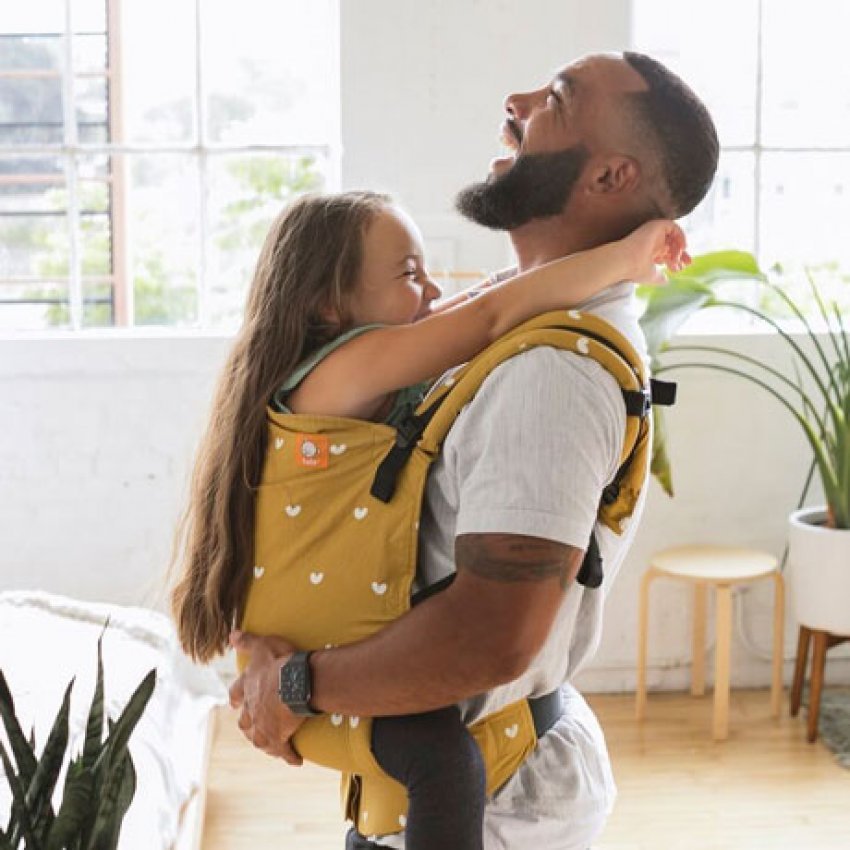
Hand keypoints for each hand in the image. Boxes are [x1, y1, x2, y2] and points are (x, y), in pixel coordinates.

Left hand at [228, 630, 305, 764]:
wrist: (293, 682)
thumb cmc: (279, 662)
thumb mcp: (262, 645)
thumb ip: (247, 641)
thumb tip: (231, 634)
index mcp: (248, 687)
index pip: (237, 693)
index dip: (236, 698)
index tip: (235, 704)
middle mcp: (252, 709)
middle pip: (245, 722)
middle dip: (248, 725)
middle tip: (253, 728)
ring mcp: (263, 726)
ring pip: (259, 739)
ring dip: (265, 742)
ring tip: (272, 746)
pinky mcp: (278, 738)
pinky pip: (283, 751)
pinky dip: (289, 756)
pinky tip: (296, 760)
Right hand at [623, 219, 690, 284]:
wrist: (626, 261)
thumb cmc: (636, 270)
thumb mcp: (651, 276)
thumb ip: (660, 278)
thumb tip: (666, 280)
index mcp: (648, 253)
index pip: (666, 254)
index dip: (675, 261)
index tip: (680, 269)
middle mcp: (650, 242)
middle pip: (671, 245)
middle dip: (681, 254)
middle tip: (688, 263)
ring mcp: (652, 233)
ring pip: (672, 237)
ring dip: (679, 247)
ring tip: (678, 258)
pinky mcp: (655, 226)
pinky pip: (672, 226)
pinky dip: (680, 235)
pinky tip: (682, 246)